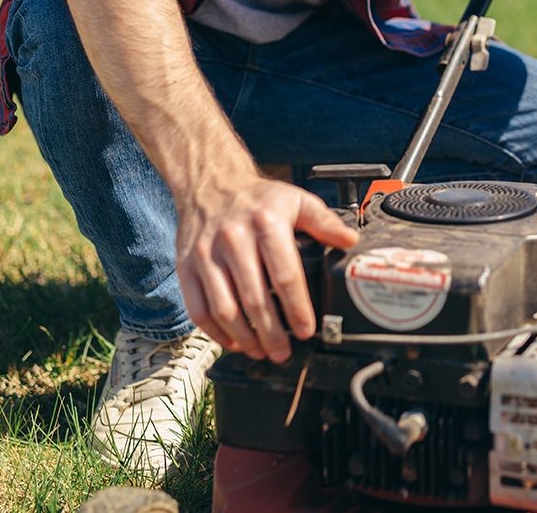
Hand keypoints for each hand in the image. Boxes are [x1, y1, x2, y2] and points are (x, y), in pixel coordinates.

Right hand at [176, 175, 358, 361]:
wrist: (210, 183)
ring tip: (261, 352)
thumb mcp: (295, 200)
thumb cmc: (257, 198)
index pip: (285, 275)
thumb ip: (324, 222)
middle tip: (284, 353)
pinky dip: (215, 332)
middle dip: (271, 333)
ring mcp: (206, 256)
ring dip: (244, 338)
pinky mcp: (186, 267)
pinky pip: (198, 309)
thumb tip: (351, 241)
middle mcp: (233, 240)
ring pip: (225, 309)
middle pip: (255, 299)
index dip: (296, 309)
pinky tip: (233, 341)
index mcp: (266, 224)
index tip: (306, 330)